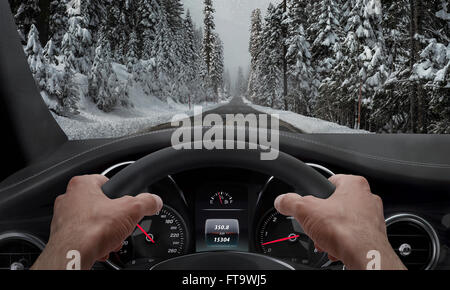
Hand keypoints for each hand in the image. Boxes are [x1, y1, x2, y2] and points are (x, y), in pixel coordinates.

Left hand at [32, 175, 162, 269]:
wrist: (73, 255)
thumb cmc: (91, 230)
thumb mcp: (131, 210)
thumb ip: (146, 202)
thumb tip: (154, 201)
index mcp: (82, 185)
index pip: (106, 181)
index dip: (119, 193)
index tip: (126, 203)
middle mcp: (68, 198)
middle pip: (100, 204)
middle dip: (113, 217)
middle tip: (120, 224)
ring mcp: (62, 218)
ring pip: (91, 222)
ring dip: (104, 231)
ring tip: (111, 239)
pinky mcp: (62, 236)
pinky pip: (83, 236)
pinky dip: (93, 242)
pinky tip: (101, 248)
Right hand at [274, 175, 405, 269]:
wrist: (365, 256)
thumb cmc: (346, 230)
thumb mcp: (305, 210)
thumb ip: (290, 202)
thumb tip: (282, 201)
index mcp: (354, 184)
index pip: (329, 181)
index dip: (316, 194)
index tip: (309, 203)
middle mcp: (367, 198)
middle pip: (335, 204)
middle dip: (322, 218)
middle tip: (315, 225)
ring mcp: (372, 217)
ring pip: (344, 221)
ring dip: (331, 231)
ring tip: (324, 239)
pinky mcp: (373, 236)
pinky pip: (352, 236)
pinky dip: (342, 242)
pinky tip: (334, 248)